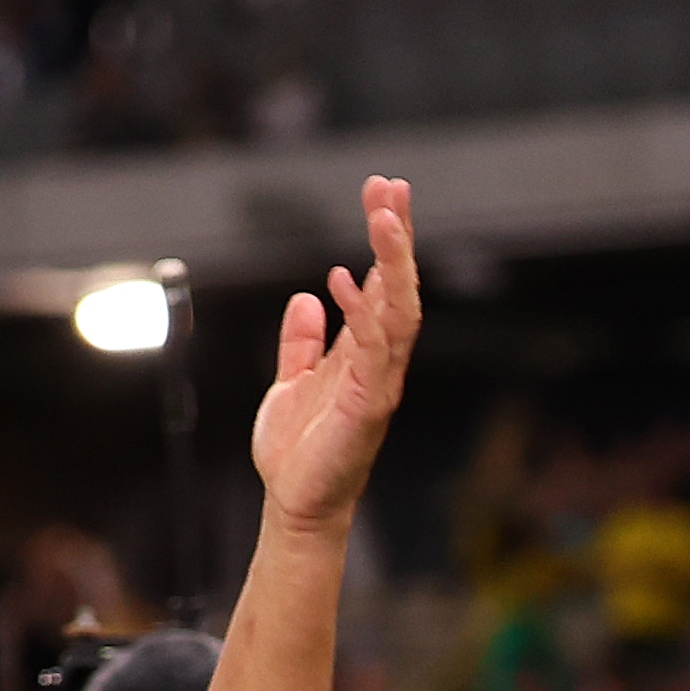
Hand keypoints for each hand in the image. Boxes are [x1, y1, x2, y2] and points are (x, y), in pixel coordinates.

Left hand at [247, 176, 423, 534]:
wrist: (295, 504)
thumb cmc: (297, 451)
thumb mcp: (290, 383)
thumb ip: (300, 343)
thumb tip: (305, 299)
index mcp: (364, 351)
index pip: (382, 283)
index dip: (386, 239)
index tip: (383, 192)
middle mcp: (380, 360)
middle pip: (399, 286)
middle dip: (396, 236)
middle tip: (391, 187)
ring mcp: (379, 381)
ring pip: (398, 310)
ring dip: (392, 262)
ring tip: (383, 216)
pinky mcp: (368, 405)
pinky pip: (372, 351)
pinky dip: (361, 314)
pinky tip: (342, 279)